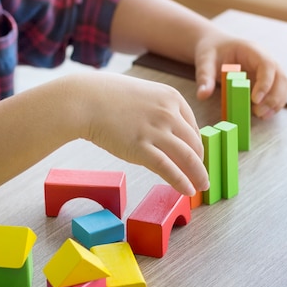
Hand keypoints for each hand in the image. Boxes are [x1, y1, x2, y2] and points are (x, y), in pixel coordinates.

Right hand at [75, 72, 209, 195]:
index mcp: (171, 98)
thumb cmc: (108, 98)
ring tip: (202, 186)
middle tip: (202, 176)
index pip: (193, 127)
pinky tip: (187, 190)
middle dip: (200, 162)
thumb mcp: (143, 96)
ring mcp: (156, 131)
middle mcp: (168, 113)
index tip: (196, 158)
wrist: (84, 100)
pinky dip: (181, 181)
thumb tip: (169, 134)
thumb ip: (159, 112)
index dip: (197, 146)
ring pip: (187, 157)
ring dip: (198, 175)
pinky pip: (168, 168)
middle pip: (194, 143)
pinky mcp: (141, 148)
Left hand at [193, 32, 286, 119]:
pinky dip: (273, 105)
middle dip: (273, 98)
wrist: (216, 47)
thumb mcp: (205, 61)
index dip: (265, 83)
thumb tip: (202, 95)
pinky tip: (262, 114)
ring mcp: (269, 71)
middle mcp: (265, 60)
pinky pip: (278, 93)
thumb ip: (204, 77)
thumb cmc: (212, 51)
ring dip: (276, 103)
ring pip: (283, 87)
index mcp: (253, 51)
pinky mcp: (268, 82)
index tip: (255, 100)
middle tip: (258, 113)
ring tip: (261, 116)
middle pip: (280, 78)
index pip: (267, 65)